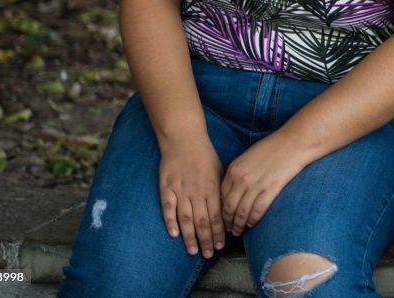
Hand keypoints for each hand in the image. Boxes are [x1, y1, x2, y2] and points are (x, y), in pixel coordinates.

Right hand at [158, 138, 225, 257]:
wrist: (184, 139)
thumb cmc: (204, 155)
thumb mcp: (219, 172)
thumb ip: (221, 192)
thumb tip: (226, 211)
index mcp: (212, 188)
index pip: (217, 216)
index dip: (218, 233)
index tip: (220, 246)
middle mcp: (197, 192)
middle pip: (202, 221)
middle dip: (206, 240)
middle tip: (207, 254)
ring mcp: (180, 190)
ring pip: (185, 219)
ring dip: (189, 237)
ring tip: (192, 250)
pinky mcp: (166, 188)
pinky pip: (168, 208)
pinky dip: (170, 222)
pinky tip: (173, 235)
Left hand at [221, 133, 305, 235]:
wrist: (293, 142)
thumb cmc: (273, 148)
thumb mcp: (248, 157)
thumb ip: (238, 173)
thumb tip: (234, 191)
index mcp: (234, 169)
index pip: (221, 196)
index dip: (221, 211)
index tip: (224, 218)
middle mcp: (241, 178)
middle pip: (229, 207)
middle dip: (228, 222)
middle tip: (230, 230)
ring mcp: (255, 184)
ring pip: (241, 212)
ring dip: (239, 225)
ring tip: (239, 232)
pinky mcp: (270, 189)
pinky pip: (257, 211)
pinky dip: (253, 220)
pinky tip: (252, 224)